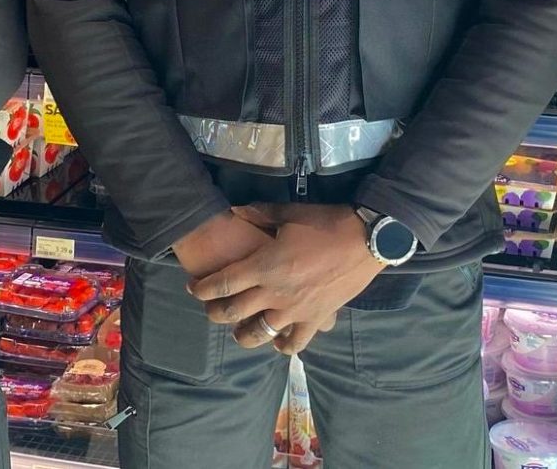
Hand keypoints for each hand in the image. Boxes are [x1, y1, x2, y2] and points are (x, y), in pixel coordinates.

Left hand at [187, 204, 383, 355]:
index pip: (223, 283)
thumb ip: (257, 213)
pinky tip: (278, 342)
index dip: (203, 289)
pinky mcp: (316, 319)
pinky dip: (283, 346)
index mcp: (263, 265)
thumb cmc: (322, 223)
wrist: (363, 240)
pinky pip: (295, 342)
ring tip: (239, 330)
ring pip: (260, 334)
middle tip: (210, 310)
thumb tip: (234, 210)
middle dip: (216, 313)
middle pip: (234, 311)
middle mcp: (274, 293)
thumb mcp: (287, 212)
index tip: (193, 289)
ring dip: (244, 335)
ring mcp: (295, 310)